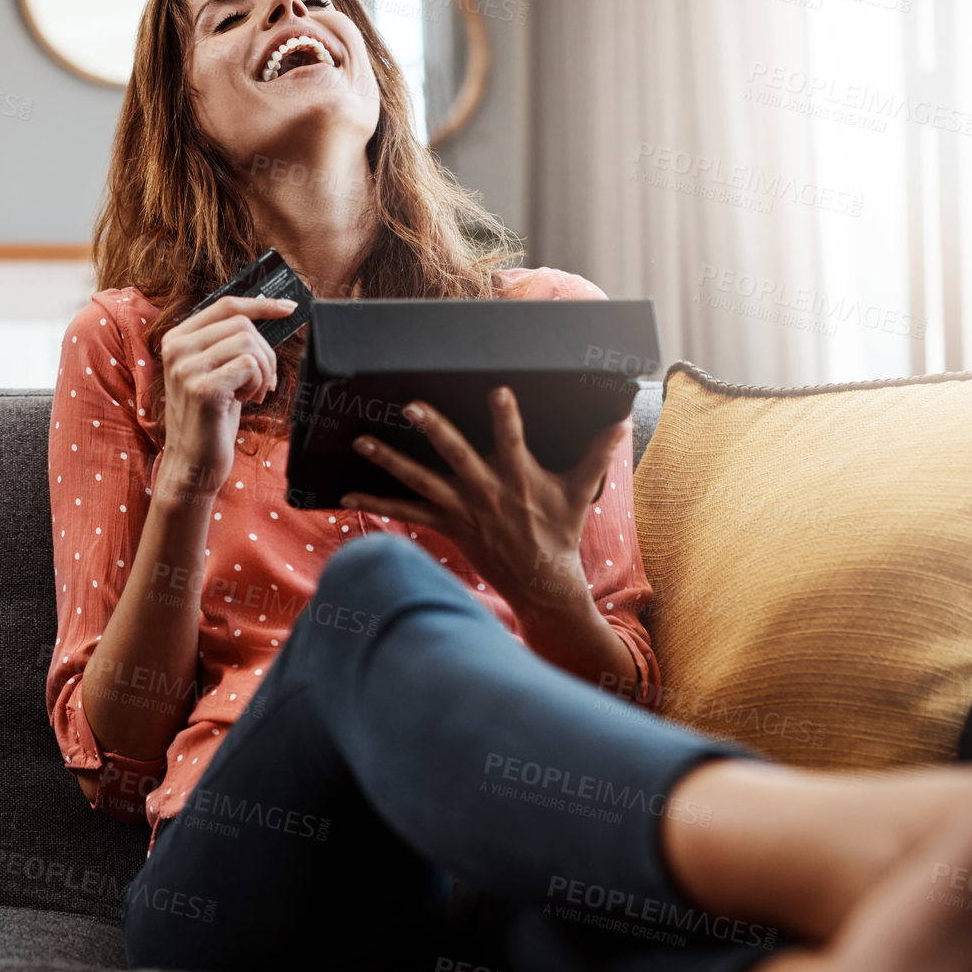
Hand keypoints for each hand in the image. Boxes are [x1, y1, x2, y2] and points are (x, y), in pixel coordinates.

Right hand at [154, 294, 297, 505]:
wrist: (193, 462)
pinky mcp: (202, 388)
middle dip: (266, 352)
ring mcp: (186, 368)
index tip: (289, 308)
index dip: (262, 305)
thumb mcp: (215, 371)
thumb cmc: (210, 418)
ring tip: (250, 393)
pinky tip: (245, 401)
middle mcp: (176, 348)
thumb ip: (228, 344)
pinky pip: (248, 365)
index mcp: (177, 338)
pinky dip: (257, 383)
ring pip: (248, 342)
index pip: (226, 305)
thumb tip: (269, 316)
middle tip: (263, 382)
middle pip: (243, 324)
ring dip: (262, 370)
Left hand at [340, 386, 633, 678]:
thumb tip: (624, 419)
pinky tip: (348, 492)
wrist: (540, 581)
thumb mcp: (582, 490)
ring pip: (420, 481)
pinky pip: (405, 512)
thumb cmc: (560, 530)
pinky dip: (377, 501)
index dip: (506, 415)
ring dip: (390, 461)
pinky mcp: (445, 525)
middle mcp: (486, 491)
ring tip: (362, 441)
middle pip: (455, 454)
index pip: (512, 438)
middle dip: (434, 429)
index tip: (497, 390)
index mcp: (518, 477)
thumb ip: (598, 452)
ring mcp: (461, 509)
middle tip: (411, 405)